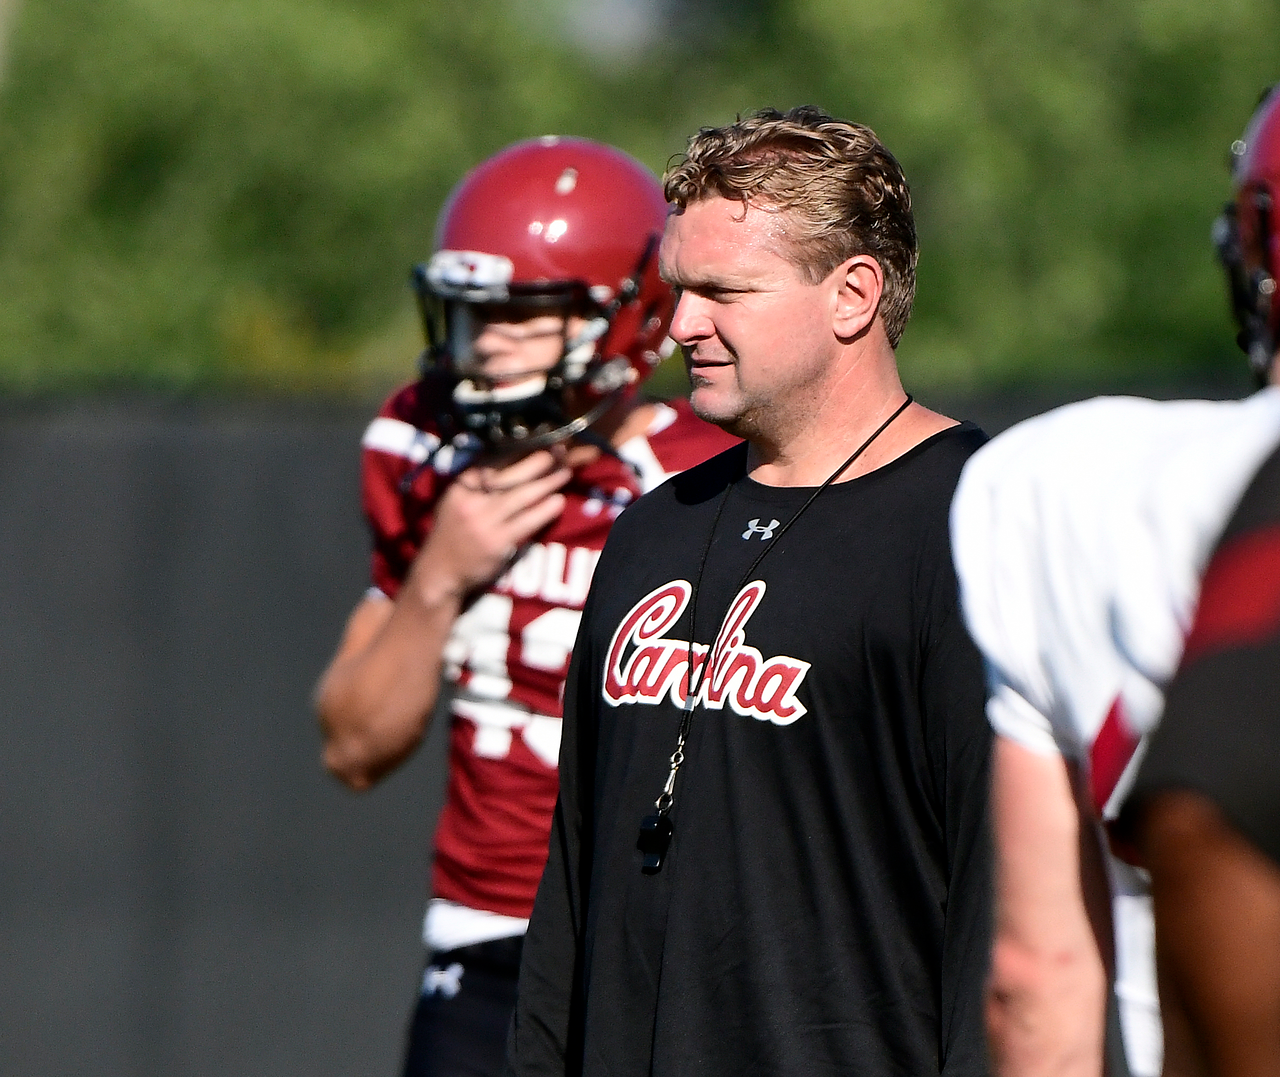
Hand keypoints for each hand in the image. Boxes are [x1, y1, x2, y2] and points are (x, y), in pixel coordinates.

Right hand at [408, 449, 570, 600]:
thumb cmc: (452, 532)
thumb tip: (509, 458)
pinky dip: (545, 510)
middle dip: (537, 461)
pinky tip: (558, 501)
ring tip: (565, 473)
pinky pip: (527, 521)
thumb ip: (477, 482)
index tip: (537, 442)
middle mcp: (472, 500)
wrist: (440, 570)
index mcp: (462, 486)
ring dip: (548, 482)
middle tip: (557, 452)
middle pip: (511, 475)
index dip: (518, 450)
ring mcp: (485, 521)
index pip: (494, 461)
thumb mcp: (455, 500)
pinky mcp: (497, 541)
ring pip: (523, 496)